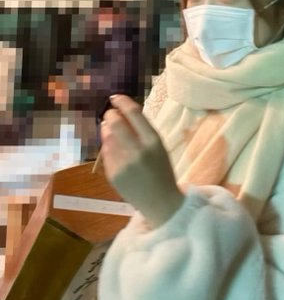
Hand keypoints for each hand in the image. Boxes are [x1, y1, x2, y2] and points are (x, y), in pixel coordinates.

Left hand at [100, 95, 183, 227]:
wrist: (161, 202)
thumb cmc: (161, 172)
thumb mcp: (159, 148)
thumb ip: (142, 131)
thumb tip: (119, 113)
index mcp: (154, 141)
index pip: (134, 113)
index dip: (122, 101)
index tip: (115, 97)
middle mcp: (138, 150)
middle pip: (116, 122)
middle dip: (110, 115)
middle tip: (110, 114)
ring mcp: (124, 163)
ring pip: (107, 137)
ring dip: (107, 130)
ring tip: (111, 131)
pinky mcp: (114, 174)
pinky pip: (106, 153)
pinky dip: (108, 147)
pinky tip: (115, 150)